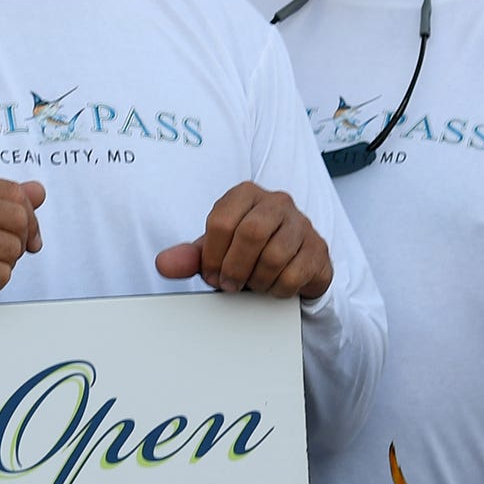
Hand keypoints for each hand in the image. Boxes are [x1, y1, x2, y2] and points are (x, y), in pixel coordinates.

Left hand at [157, 182, 333, 299]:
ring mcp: (302, 224)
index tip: (211, 272)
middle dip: (234, 268)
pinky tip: (274, 286)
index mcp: (246, 194)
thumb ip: (190, 256)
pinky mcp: (319, 249)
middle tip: (229, 284)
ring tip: (252, 284)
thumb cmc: (249, 252)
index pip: (222, 221)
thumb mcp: (216, 251)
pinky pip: (296, 274)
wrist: (291, 262)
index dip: (211, 255)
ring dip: (257, 280)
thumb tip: (164, 264)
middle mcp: (277, 202)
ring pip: (275, 255)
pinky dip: (278, 289)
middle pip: (251, 234)